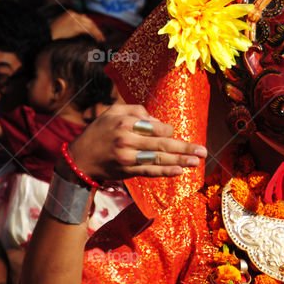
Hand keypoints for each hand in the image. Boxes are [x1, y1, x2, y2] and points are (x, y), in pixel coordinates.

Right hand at [50, 10, 105, 41]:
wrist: (49, 33)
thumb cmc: (56, 31)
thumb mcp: (66, 23)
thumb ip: (75, 22)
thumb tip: (85, 23)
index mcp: (72, 13)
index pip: (85, 18)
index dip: (92, 25)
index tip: (96, 31)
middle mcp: (75, 15)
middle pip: (89, 21)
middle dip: (96, 29)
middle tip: (101, 36)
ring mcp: (75, 20)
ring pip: (90, 25)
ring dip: (97, 32)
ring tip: (101, 39)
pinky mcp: (76, 26)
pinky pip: (88, 30)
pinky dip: (94, 34)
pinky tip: (97, 38)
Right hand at [61, 103, 206, 180]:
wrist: (80, 159)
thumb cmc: (99, 131)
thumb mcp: (113, 112)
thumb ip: (136, 111)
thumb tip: (158, 120)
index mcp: (125, 123)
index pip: (156, 127)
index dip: (168, 130)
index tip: (172, 132)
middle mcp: (127, 140)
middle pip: (162, 145)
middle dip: (184, 148)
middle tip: (203, 151)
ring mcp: (127, 158)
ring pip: (158, 160)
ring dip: (180, 161)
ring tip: (197, 161)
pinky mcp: (127, 171)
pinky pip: (150, 171)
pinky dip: (165, 172)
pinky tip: (179, 171)